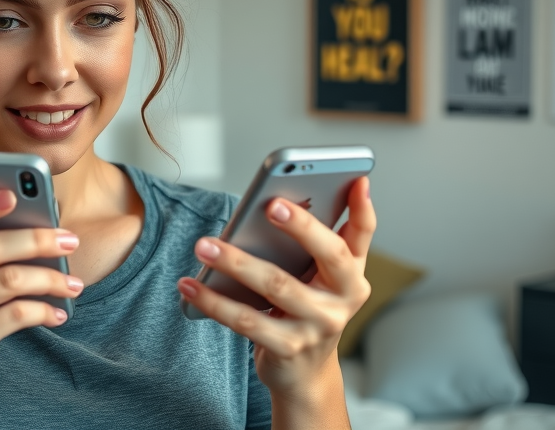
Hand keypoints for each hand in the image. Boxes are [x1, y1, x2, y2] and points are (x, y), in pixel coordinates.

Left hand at [177, 177, 374, 401]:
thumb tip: (286, 197)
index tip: (356, 180)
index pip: (363, 235)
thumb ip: (314, 242)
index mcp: (352, 273)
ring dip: (236, 262)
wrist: (303, 374)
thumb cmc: (306, 311)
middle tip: (271, 205)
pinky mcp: (289, 348)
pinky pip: (247, 321)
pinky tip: (191, 286)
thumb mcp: (320, 279)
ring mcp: (319, 326)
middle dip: (302, 227)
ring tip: (204, 246)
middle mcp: (343, 299)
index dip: (363, 208)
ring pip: (277, 286)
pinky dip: (215, 301)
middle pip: (328, 255)